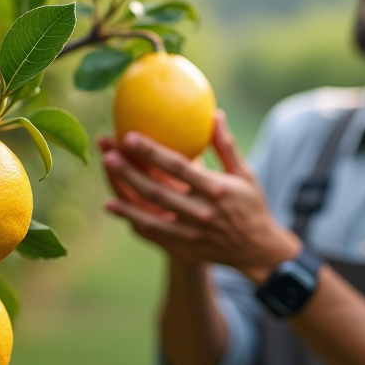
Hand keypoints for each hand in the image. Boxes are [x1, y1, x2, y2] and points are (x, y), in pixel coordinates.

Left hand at [100, 111, 300, 283]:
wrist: (257, 250)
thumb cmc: (250, 205)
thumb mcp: (244, 174)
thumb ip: (226, 146)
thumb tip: (214, 114)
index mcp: (216, 190)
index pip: (178, 168)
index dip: (152, 152)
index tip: (130, 136)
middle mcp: (201, 213)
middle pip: (157, 192)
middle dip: (129, 172)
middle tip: (109, 153)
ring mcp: (190, 234)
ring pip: (149, 215)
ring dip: (124, 196)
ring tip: (107, 175)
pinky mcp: (183, 249)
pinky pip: (151, 233)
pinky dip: (130, 219)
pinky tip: (112, 205)